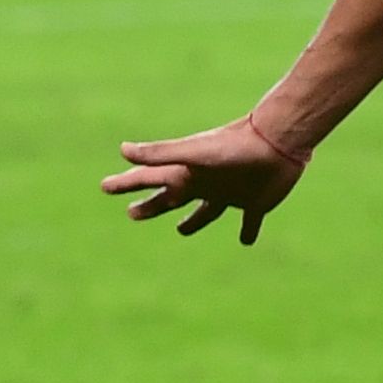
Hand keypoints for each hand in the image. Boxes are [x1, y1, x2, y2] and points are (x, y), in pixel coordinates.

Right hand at [103, 115, 307, 244]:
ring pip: (206, 212)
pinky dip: (247, 231)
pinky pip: (249, 222)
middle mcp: (205, 183)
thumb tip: (122, 149)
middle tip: (133, 213)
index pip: (149, 179)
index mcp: (187, 173)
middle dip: (152, 206)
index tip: (105, 186)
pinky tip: (246, 240)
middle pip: (172, 198)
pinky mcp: (255, 203)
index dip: (126, 184)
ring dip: (193, 221)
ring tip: (182, 230)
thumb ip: (161, 154)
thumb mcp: (193, 152)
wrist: (277, 142)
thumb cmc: (233, 146)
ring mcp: (230, 193)